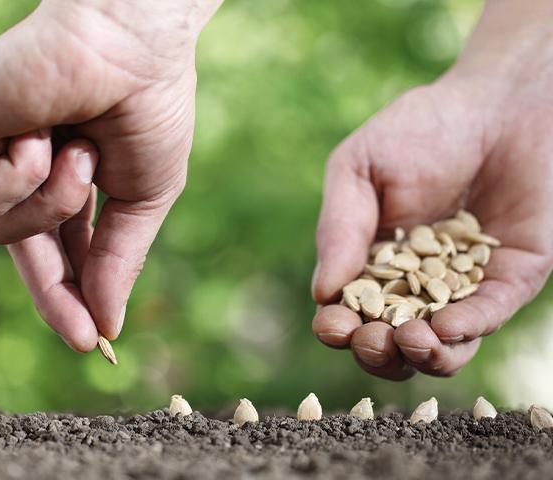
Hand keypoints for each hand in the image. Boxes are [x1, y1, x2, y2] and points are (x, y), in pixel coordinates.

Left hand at [0, 0, 221, 350]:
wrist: (134, 49)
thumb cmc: (149, 112)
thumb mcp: (144, 198)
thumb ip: (120, 260)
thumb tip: (110, 324)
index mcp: (69, 179)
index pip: (64, 247)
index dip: (77, 292)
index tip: (93, 337)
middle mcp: (23, 166)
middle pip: (24, 251)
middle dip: (55, 293)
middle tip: (82, 336)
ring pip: (3, 231)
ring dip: (57, 202)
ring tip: (80, 152)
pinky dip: (26, 172)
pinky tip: (45, 131)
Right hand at [311, 1, 552, 378]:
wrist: (495, 103)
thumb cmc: (417, 130)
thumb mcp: (358, 169)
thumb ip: (339, 227)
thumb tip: (321, 292)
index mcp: (372, 262)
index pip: (350, 311)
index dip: (338, 327)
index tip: (332, 326)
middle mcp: (416, 284)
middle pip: (391, 342)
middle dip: (376, 351)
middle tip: (371, 338)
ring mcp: (463, 286)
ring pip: (441, 347)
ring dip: (422, 357)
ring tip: (411, 342)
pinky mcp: (510, 279)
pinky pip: (488, 316)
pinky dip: (467, 328)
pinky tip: (446, 327)